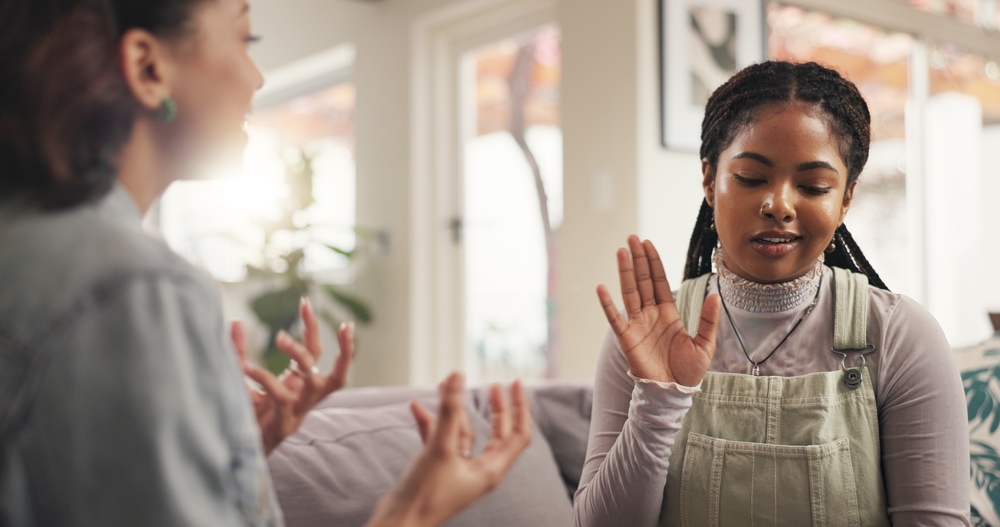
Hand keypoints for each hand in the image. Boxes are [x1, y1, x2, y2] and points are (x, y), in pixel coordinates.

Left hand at [231, 297, 353, 454]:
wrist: (234, 455)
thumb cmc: (241, 416)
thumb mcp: (239, 379)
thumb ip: (237, 353)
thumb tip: (236, 321)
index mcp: (299, 386)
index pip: (315, 352)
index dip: (313, 327)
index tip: (305, 302)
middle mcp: (305, 398)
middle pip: (334, 368)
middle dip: (329, 339)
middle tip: (305, 310)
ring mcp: (298, 412)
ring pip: (317, 382)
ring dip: (302, 357)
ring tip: (280, 337)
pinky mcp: (284, 424)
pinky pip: (281, 396)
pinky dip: (265, 378)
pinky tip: (245, 368)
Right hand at [364, 373, 530, 526]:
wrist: (398, 523)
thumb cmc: (425, 496)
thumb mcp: (440, 448)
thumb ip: (449, 411)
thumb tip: (457, 377)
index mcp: (491, 469)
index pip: (518, 434)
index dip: (520, 407)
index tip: (515, 384)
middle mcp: (478, 470)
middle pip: (497, 432)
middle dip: (495, 408)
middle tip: (493, 385)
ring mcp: (458, 469)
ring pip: (463, 432)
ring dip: (454, 410)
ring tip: (444, 385)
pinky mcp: (438, 469)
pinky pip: (439, 439)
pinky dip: (430, 423)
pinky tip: (416, 407)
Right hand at [596, 235, 720, 385]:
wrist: (673, 393)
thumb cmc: (688, 371)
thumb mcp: (705, 344)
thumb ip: (708, 320)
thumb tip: (714, 296)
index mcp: (668, 313)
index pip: (659, 281)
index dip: (654, 262)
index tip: (648, 243)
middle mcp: (651, 314)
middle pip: (643, 281)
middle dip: (638, 259)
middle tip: (632, 238)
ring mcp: (637, 325)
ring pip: (630, 292)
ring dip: (624, 272)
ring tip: (620, 252)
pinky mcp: (627, 339)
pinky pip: (615, 318)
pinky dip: (608, 304)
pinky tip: (601, 287)